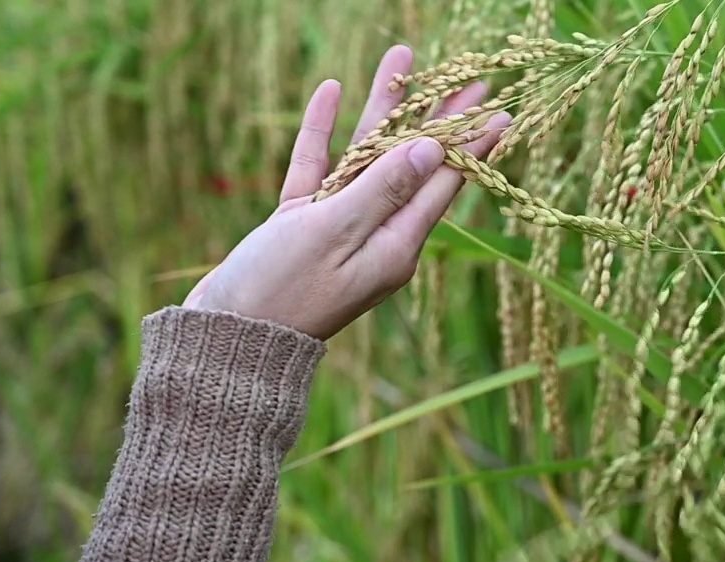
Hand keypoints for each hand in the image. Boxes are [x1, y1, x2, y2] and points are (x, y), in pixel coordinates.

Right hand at [184, 46, 509, 339]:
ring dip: (382, 109)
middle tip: (466, 77)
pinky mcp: (299, 224)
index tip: (500, 110)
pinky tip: (331, 91)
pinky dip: (324, 132)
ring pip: (366, 157)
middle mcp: (374, 236)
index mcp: (395, 246)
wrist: (225, 336)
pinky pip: (319, 168)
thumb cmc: (281, 289)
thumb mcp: (336, 233)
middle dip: (436, 116)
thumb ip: (382, 189)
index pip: (443, 185)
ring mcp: (336, 228)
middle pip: (412, 164)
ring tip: (401, 62)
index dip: (469, 143)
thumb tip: (431, 149)